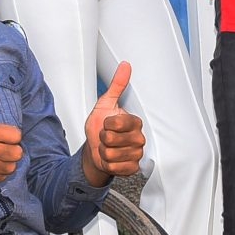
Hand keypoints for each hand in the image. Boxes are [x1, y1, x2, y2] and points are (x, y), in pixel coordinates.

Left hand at [82, 63, 143, 184]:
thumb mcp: (105, 104)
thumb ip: (116, 85)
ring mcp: (137, 154)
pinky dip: (107, 164)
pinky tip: (110, 159)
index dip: (106, 124)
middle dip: (103, 139)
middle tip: (106, 137)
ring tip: (107, 148)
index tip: (106, 123)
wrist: (96, 149)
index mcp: (135, 122)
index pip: (118, 123)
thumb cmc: (101, 126)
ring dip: (103, 152)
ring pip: (112, 155)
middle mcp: (139, 138)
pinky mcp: (132, 168)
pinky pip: (116, 168)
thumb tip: (125, 65)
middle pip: (112, 140)